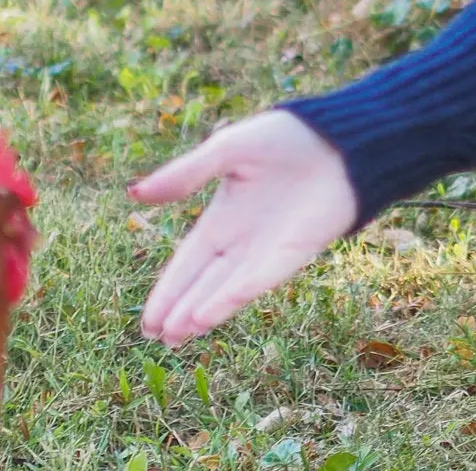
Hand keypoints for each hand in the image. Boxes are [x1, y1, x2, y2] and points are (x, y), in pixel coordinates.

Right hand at [131, 109, 357, 344]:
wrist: (342, 138)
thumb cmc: (287, 137)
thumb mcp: (227, 150)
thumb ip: (185, 173)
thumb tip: (133, 193)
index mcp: (224, 216)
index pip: (188, 261)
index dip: (168, 289)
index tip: (147, 319)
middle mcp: (244, 240)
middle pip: (204, 282)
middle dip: (179, 310)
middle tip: (155, 338)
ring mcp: (269, 249)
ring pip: (227, 288)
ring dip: (201, 311)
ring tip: (175, 336)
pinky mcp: (295, 252)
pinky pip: (258, 279)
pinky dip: (232, 296)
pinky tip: (208, 314)